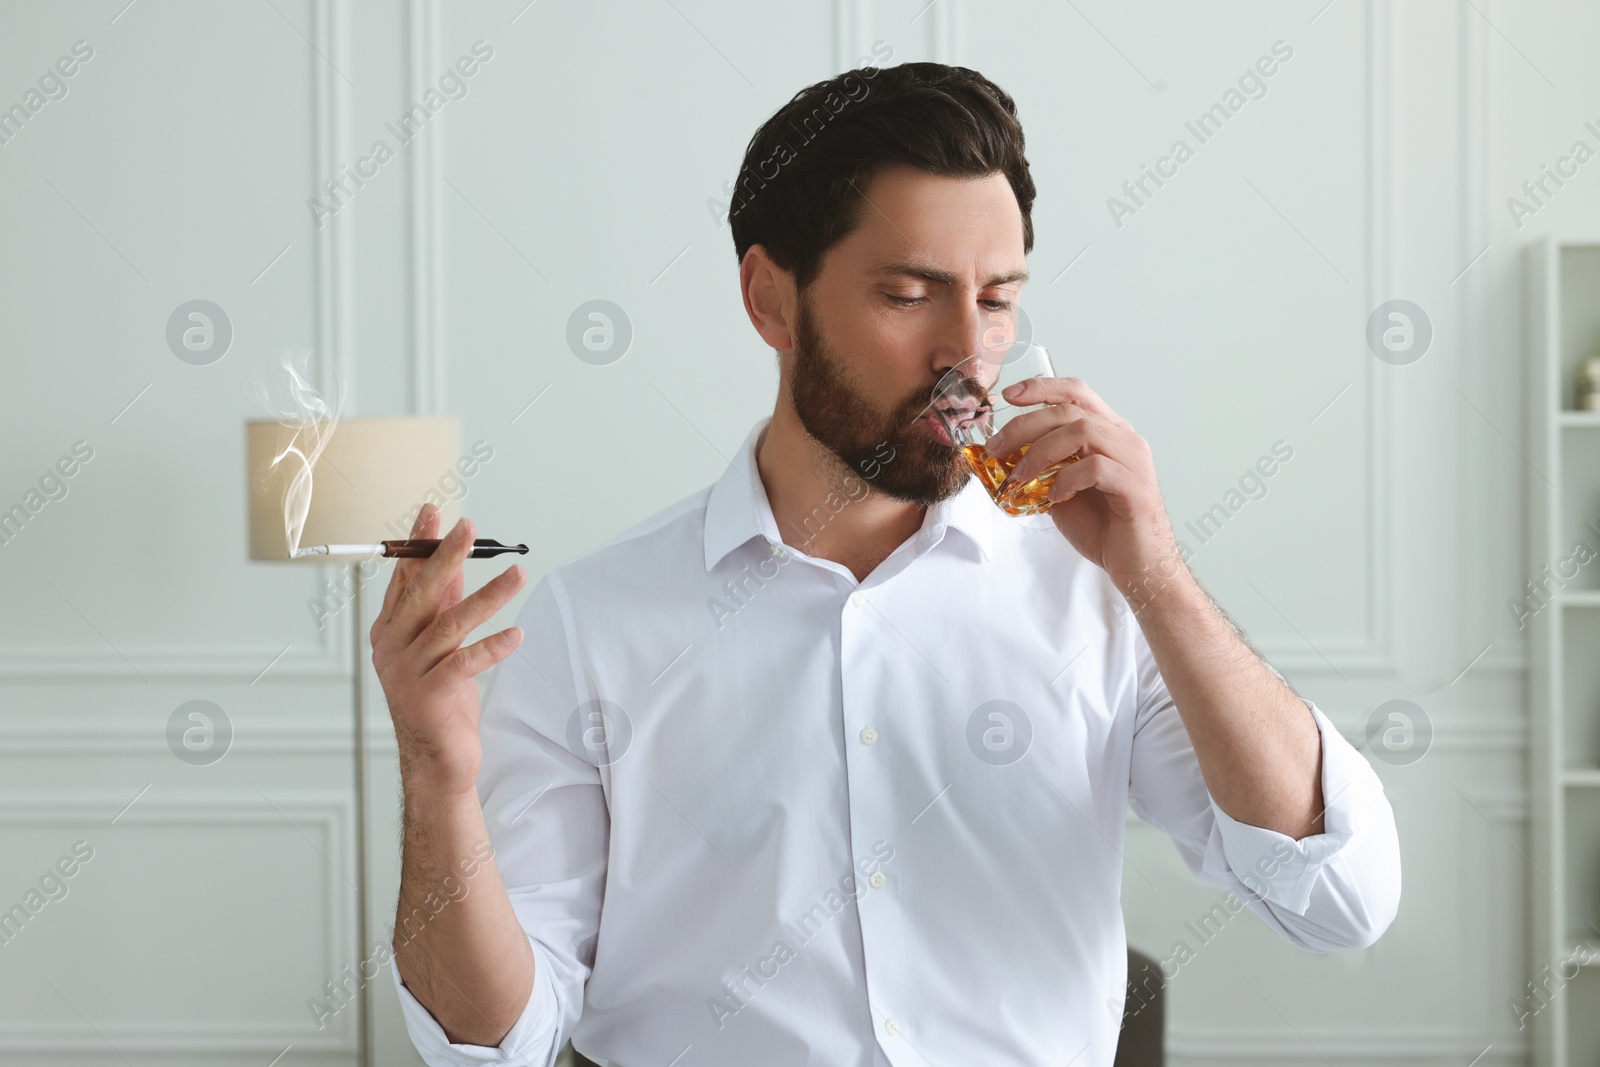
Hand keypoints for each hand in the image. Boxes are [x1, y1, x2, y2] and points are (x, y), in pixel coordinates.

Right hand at [370, 503, 526, 797]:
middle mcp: (392, 648)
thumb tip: (455, 560)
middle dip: (446, 557)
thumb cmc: (439, 697)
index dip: (419, 545)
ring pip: (449, 625)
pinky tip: (517, 635)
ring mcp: (408, 672)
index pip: (404, 578)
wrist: (437, 758)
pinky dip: (492, 648)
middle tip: (469, 528)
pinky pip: (465, 664)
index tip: (434, 513)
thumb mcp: (440, 644)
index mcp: (389, 631)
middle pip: (421, 594)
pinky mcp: (430, 696)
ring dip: (488, 597)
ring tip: (518, 575)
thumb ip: (443, 605)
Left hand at [984, 376, 1183, 593]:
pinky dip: (1066, 478)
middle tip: (996, 448)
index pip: (1076, 392)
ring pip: (1083, 431)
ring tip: (1020, 475)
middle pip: (1070, 410)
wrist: (1135, 564)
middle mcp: (1124, 439)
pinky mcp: (1136, 487)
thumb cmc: (1102, 526)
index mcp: (1108, 432)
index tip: (1008, 395)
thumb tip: (1001, 457)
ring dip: (1041, 451)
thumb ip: (1041, 468)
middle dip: (1025, 425)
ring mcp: (1133, 461)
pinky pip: (1096, 467)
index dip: (1041, 388)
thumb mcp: (1059, 489)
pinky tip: (1054, 496)